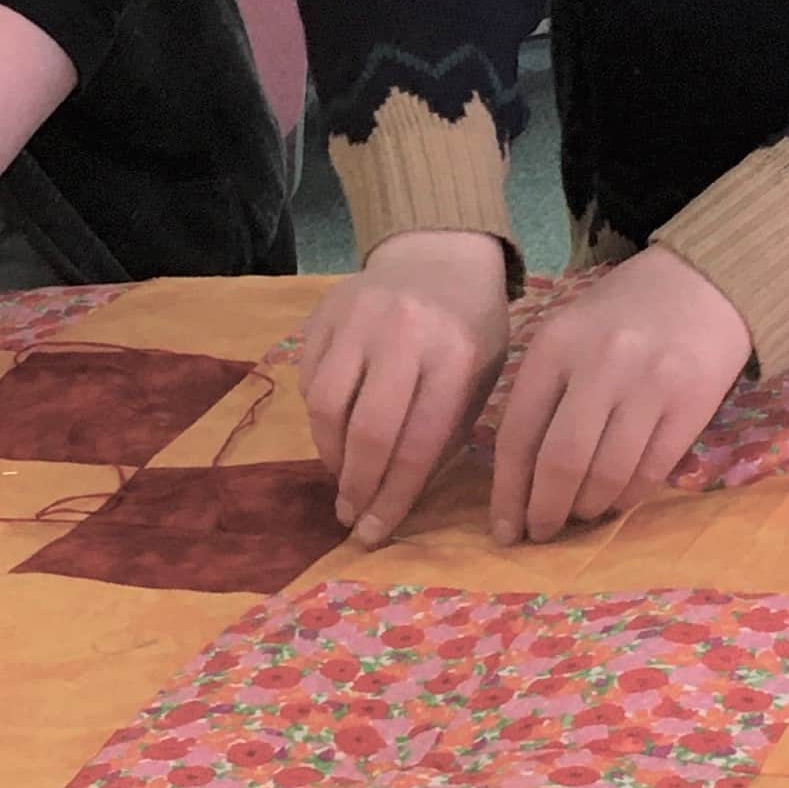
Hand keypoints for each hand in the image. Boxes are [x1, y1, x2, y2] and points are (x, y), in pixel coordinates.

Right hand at [300, 232, 511, 547]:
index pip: (417, 444)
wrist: (438, 255)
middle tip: (351, 514)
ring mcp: (357, 318)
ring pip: (325, 406)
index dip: (392, 497)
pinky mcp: (323, 312)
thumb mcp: (479, 380)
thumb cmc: (469, 330)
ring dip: (329, 454)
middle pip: (367, 430)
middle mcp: (403, 334)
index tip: (374, 532)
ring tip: (341, 475)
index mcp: (454, 356)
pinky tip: (336, 429)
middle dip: (356, 484)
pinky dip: (319, 415)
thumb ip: (445, 433)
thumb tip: (394, 499)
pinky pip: (309, 379)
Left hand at [489, 246, 749, 544]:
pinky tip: (616, 498)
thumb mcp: (566, 335)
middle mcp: (601, 363)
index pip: (518, 433)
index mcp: (556, 345)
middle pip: (561, 461)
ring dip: (587, 508)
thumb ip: (540, 394)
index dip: (507, 491)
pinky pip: (650, 472)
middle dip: (545, 510)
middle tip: (540, 533)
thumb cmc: (621, 315)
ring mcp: (650, 385)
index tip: (503, 529)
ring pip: (607, 475)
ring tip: (580, 513)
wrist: (704, 283)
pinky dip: (627, 497)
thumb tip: (517, 481)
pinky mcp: (692, 406)